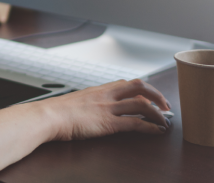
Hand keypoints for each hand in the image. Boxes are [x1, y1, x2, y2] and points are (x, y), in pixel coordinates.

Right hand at [41, 79, 169, 141]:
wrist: (48, 116)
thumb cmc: (57, 112)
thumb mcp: (76, 101)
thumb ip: (89, 102)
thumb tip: (93, 109)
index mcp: (99, 89)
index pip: (127, 83)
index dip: (142, 89)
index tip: (151, 96)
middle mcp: (106, 95)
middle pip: (139, 86)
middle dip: (156, 95)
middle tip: (165, 105)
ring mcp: (108, 108)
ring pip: (141, 104)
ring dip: (157, 112)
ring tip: (165, 120)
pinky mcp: (107, 123)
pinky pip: (135, 123)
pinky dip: (149, 127)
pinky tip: (156, 131)